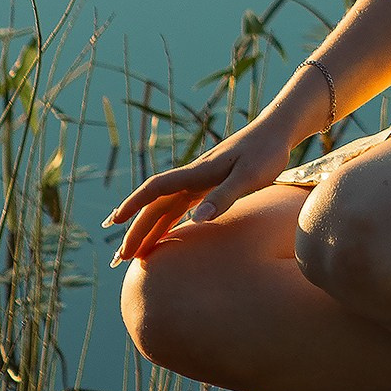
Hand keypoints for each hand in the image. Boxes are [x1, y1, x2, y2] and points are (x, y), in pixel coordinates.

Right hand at [103, 110, 296, 264]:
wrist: (276, 133)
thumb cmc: (265, 153)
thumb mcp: (249, 176)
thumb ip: (223, 197)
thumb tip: (197, 220)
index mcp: (197, 173)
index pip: (156, 189)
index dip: (134, 204)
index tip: (115, 222)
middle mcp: (192, 177)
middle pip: (155, 204)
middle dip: (136, 229)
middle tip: (121, 258)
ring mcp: (198, 181)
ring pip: (165, 208)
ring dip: (147, 229)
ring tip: (134, 254)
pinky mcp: (208, 185)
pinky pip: (179, 207)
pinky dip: (166, 222)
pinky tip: (162, 236)